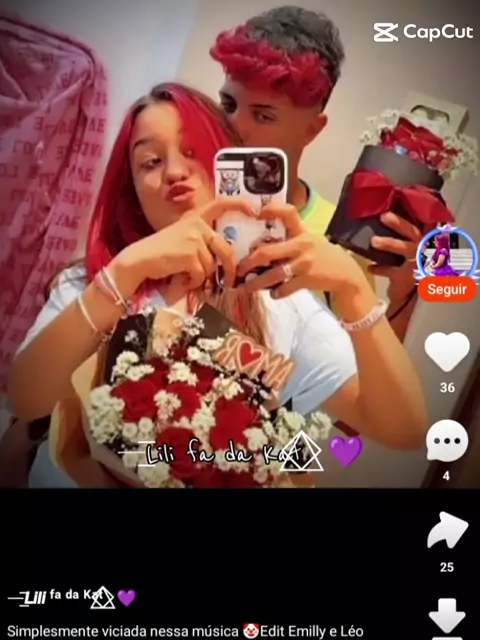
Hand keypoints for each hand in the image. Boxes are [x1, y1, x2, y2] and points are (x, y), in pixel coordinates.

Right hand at [113, 197, 254, 292]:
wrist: (139, 260)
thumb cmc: (161, 253)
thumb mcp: (183, 238)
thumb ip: (202, 241)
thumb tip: (226, 257)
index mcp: (195, 218)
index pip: (220, 203)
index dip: (239, 204)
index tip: (254, 210)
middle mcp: (196, 225)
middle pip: (225, 248)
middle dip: (231, 268)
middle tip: (231, 281)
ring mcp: (193, 238)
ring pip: (212, 264)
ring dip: (203, 276)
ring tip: (187, 275)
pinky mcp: (189, 254)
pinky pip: (201, 274)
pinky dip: (194, 281)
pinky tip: (182, 278)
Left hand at [236, 204, 367, 297]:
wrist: (346, 274)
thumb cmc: (322, 256)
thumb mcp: (310, 241)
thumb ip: (289, 240)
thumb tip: (258, 247)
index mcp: (302, 231)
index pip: (288, 213)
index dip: (272, 209)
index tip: (256, 212)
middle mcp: (302, 244)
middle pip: (267, 251)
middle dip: (249, 262)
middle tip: (237, 269)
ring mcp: (305, 263)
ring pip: (273, 274)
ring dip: (257, 283)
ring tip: (246, 287)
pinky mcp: (308, 279)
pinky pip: (285, 288)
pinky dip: (276, 292)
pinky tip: (273, 293)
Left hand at [369, 213, 424, 301]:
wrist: (416, 296)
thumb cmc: (413, 267)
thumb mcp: (414, 249)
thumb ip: (407, 236)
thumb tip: (384, 217)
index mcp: (426, 239)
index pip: (423, 223)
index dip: (415, 214)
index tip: (401, 203)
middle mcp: (425, 248)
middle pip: (413, 232)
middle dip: (399, 224)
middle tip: (384, 216)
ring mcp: (417, 262)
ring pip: (406, 248)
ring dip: (390, 243)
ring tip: (374, 241)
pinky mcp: (407, 276)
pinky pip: (392, 270)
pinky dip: (381, 268)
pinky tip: (370, 267)